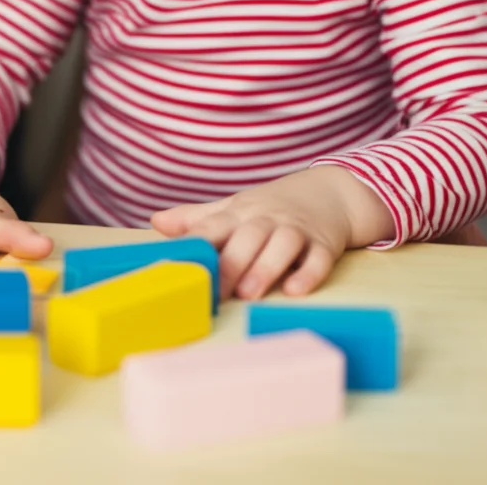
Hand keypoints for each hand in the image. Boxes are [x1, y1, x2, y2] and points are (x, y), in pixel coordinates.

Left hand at [151, 166, 393, 300]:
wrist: (331, 192)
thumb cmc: (271, 207)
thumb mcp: (233, 208)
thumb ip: (197, 218)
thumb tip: (156, 221)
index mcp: (239, 213)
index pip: (214, 226)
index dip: (196, 244)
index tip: (180, 265)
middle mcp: (267, 220)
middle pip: (247, 237)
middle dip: (231, 264)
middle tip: (217, 291)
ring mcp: (297, 231)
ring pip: (282, 246)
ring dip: (265, 268)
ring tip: (249, 294)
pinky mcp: (324, 245)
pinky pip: (318, 259)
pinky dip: (308, 274)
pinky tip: (295, 290)